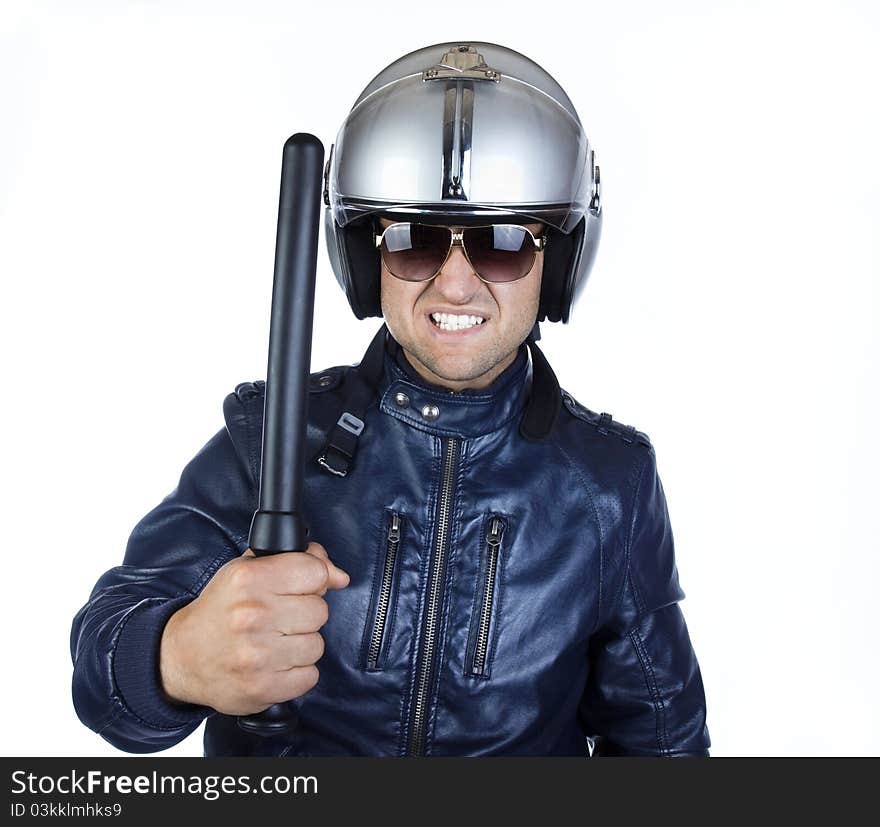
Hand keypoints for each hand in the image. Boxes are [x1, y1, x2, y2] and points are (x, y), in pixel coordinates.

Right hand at [158, 542, 349, 715]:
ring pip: (317, 645)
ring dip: (301, 645)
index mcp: (249, 579)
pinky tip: (274, 664)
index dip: (312, 580)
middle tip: (280, 618)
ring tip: (274, 642)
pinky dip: (296, 673)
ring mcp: (257, 655)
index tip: (297, 587)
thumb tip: (340, 576)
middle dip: (305, 614)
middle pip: (320, 611)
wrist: (182, 656)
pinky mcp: (261, 688)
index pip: (315, 571)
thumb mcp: (250, 570)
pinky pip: (309, 677)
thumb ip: (298, 561)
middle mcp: (253, 615)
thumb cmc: (222, 610)